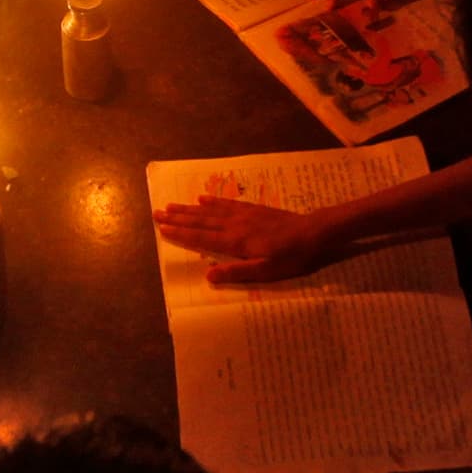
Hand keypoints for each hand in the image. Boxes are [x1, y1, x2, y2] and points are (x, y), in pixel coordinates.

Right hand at [154, 192, 345, 284]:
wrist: (314, 233)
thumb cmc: (291, 257)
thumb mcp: (266, 272)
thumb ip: (237, 272)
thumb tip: (208, 274)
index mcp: (235, 242)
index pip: (201, 237)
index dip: (181, 232)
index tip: (162, 227)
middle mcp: (235, 225)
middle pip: (201, 220)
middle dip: (178, 217)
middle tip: (157, 212)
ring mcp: (244, 215)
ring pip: (210, 210)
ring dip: (190, 208)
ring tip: (172, 205)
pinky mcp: (254, 210)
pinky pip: (227, 203)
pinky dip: (213, 201)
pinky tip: (203, 198)